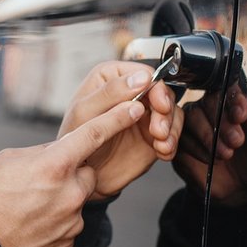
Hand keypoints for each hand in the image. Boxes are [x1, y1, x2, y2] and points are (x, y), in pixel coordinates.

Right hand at [0, 99, 146, 246]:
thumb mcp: (7, 161)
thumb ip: (42, 153)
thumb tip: (59, 152)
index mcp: (55, 165)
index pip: (95, 134)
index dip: (117, 117)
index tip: (136, 105)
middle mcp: (70, 193)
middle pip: (87, 173)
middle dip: (72, 174)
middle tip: (41, 182)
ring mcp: (72, 222)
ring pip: (76, 201)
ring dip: (61, 201)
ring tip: (28, 208)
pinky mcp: (68, 244)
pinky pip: (69, 226)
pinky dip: (55, 223)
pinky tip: (31, 225)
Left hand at [57, 61, 182, 200]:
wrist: (81, 173)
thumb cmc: (74, 139)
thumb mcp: (85, 112)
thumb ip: (112, 92)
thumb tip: (141, 78)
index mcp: (112, 78)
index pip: (144, 73)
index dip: (156, 88)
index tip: (159, 105)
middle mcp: (131, 92)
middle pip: (163, 92)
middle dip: (165, 112)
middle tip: (159, 130)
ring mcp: (144, 113)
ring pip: (172, 111)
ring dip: (171, 128)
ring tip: (161, 143)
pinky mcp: (152, 134)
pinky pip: (172, 132)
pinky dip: (172, 143)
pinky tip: (162, 151)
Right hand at [174, 81, 246, 206]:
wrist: (242, 188)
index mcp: (236, 100)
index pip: (231, 87)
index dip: (235, 99)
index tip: (242, 115)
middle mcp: (212, 105)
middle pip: (209, 100)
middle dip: (223, 120)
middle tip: (237, 141)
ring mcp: (194, 121)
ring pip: (192, 116)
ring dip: (209, 135)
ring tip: (226, 154)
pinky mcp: (181, 139)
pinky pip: (181, 136)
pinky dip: (197, 148)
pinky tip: (210, 159)